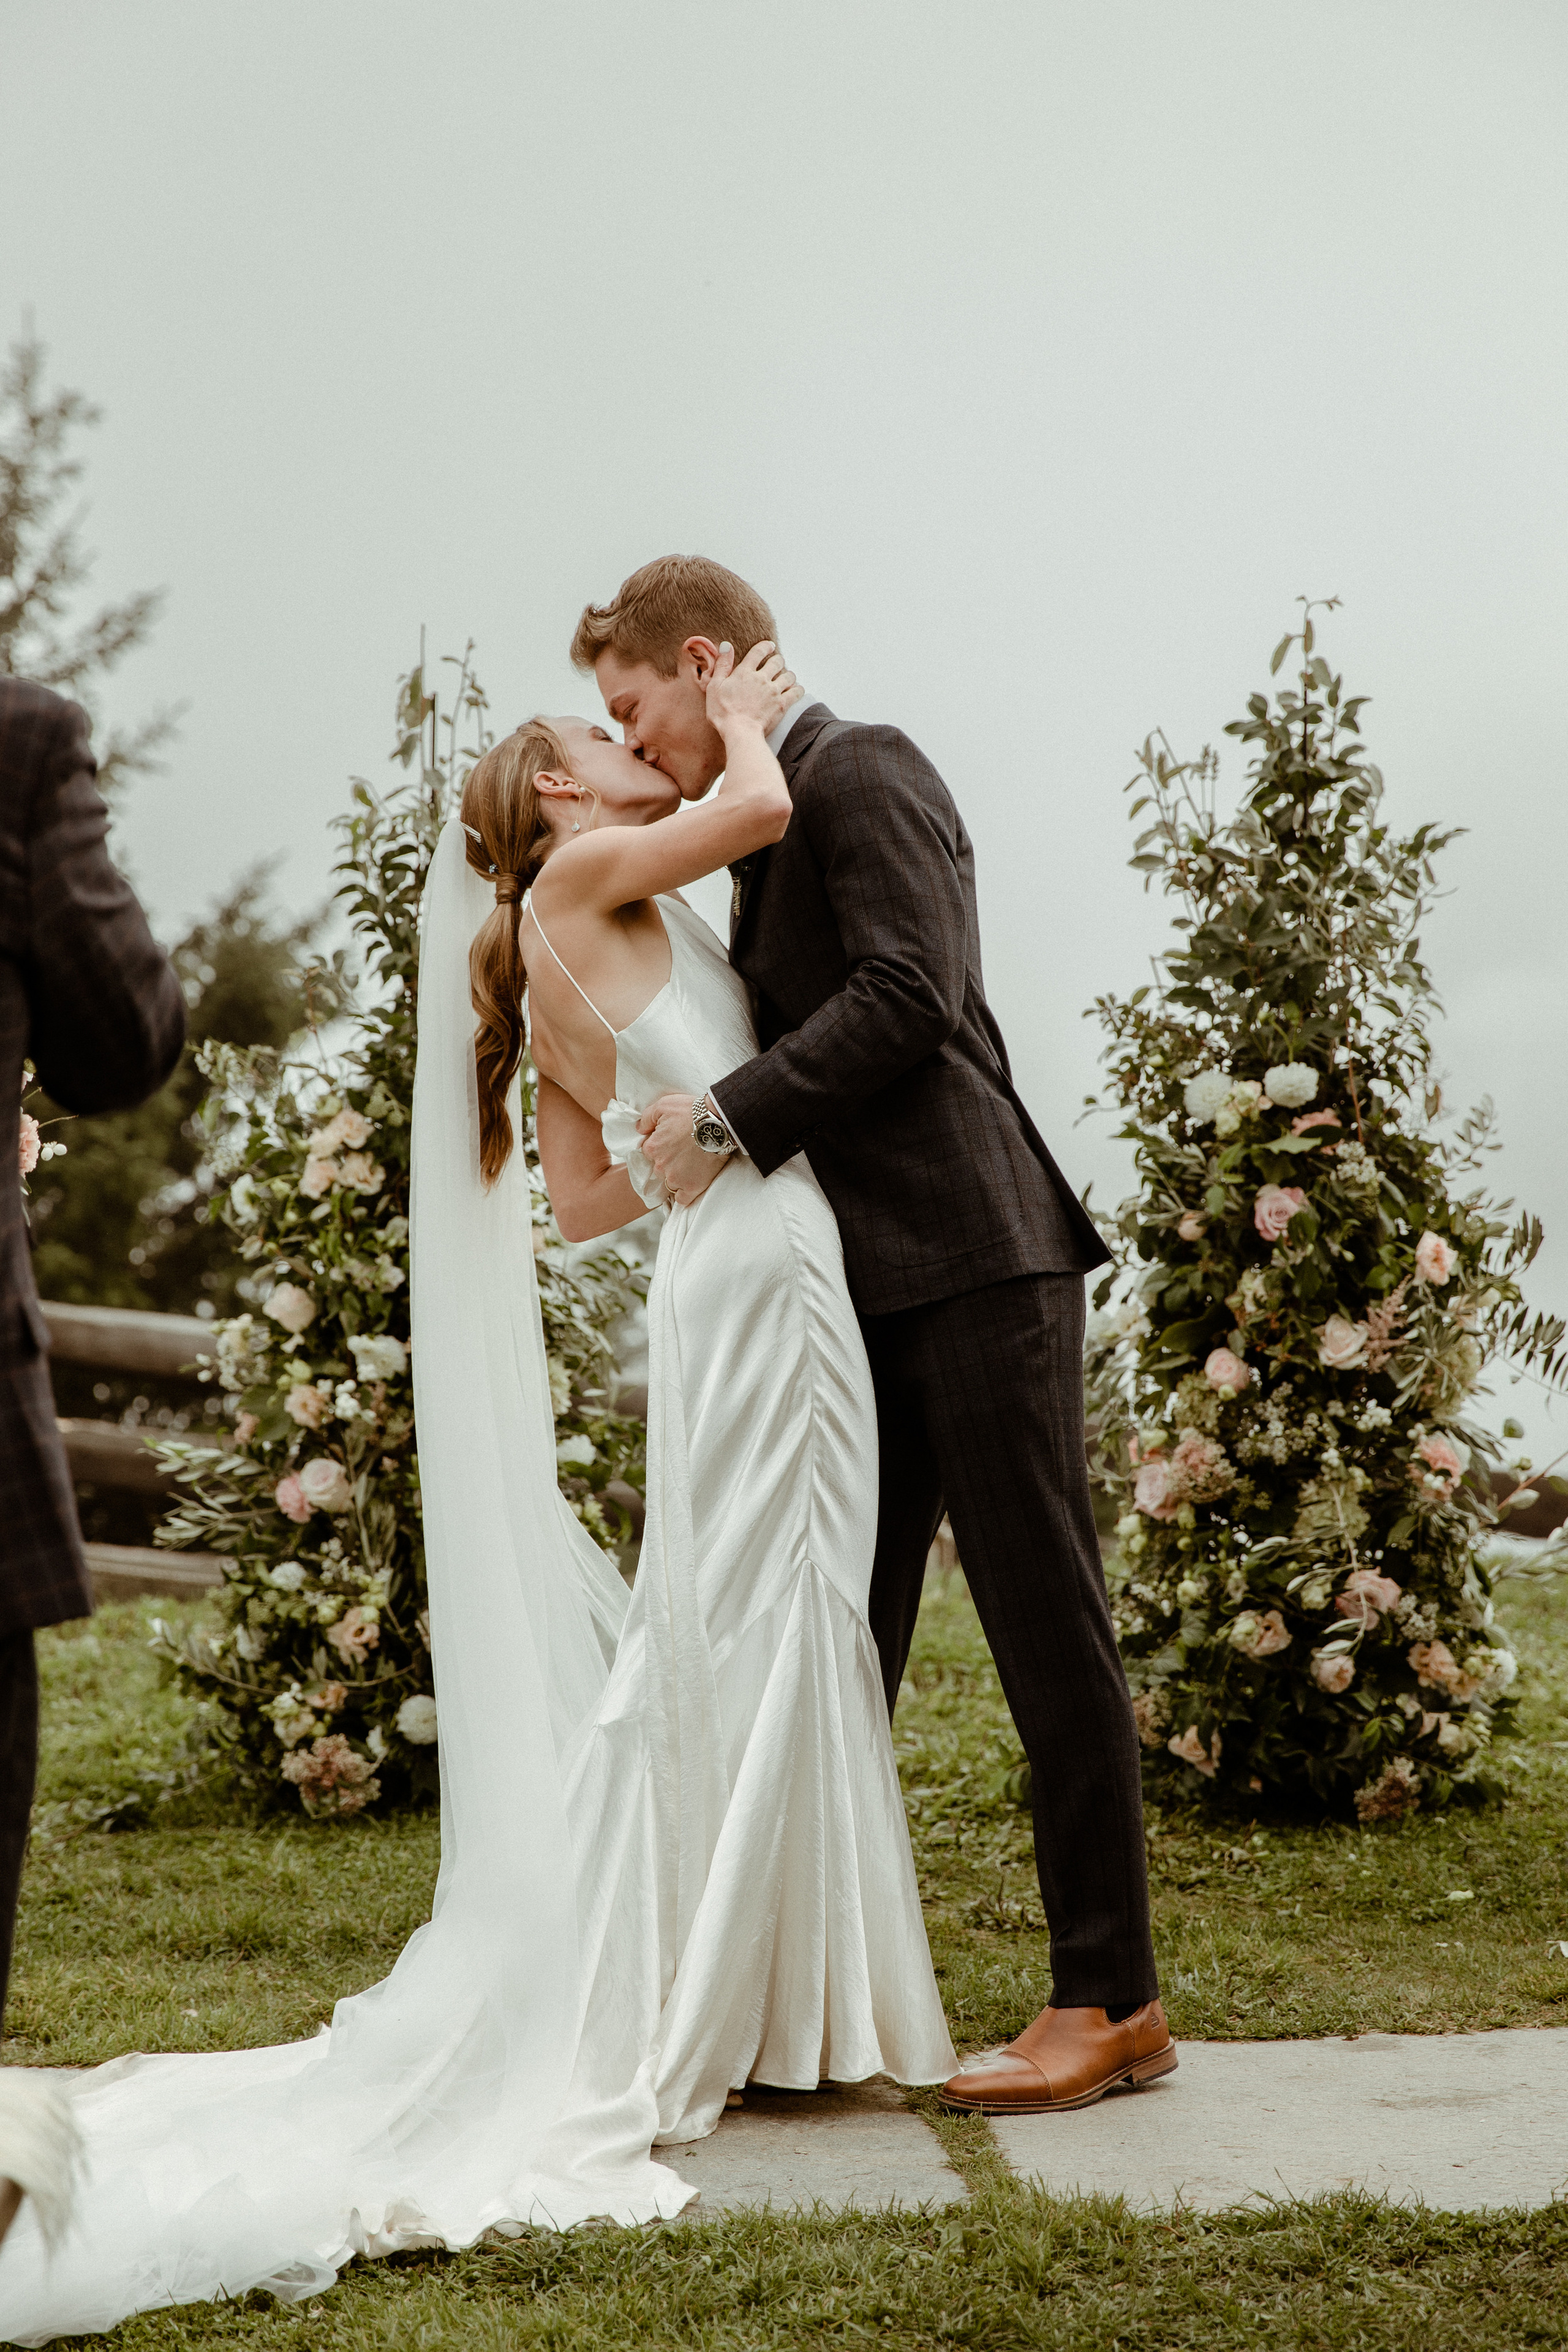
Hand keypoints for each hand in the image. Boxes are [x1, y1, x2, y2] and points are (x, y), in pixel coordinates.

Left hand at [637, 1091, 727, 1208]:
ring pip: (669, 1182)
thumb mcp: (664, 1105)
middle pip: (659, 1168)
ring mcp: (676, 1178)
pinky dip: (685, 1193)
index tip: (672, 1142)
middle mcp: (660, 1166)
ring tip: (691, 1165)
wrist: (718, 1122)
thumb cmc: (691, 1111)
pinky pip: (682, 1199)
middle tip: (683, 1152)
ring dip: (677, 1176)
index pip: (649, 1152)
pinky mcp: (692, 1187)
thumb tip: (639, 1129)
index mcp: (652, 1148)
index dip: (660, 1146)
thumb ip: (647, 1118)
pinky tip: (690, 1185)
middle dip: (668, 1162)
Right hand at [704, 639, 800, 742]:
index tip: (770, 645)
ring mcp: (773, 691)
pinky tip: (797, 690)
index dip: (765, 646)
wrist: (739, 732)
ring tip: (787, 677)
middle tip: (777, 662)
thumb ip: (722, 665)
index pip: (758, 652)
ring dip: (789, 674)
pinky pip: (796, 692)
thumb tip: (726, 645)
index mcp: (744, 672)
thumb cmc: (723, 713)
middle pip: (777, 662)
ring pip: (789, 675)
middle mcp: (761, 678)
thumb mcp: (714, 687)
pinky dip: (798, 689)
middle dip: (778, 660)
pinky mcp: (782, 704)